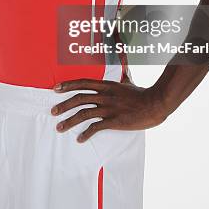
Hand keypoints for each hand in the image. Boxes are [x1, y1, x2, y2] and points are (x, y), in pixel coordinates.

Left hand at [50, 79, 167, 141]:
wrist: (155, 103)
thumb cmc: (142, 94)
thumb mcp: (128, 82)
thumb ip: (120, 77)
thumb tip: (122, 69)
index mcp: (107, 85)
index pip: (83, 82)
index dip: (68, 85)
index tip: (55, 89)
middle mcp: (105, 95)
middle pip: (79, 98)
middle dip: (63, 105)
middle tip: (53, 112)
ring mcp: (109, 108)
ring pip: (83, 113)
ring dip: (69, 121)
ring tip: (60, 127)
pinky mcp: (115, 121)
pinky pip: (96, 127)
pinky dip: (86, 134)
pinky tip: (80, 139)